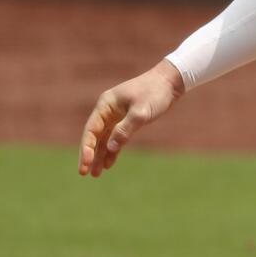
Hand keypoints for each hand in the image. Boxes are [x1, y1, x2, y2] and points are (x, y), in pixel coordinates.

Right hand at [78, 60, 184, 177]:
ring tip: (95, 174)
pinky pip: (115, 138)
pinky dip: (112, 150)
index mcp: (106, 104)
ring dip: (100, 155)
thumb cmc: (156, 93)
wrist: (171, 82)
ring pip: (104, 139)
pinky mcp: (126, 120)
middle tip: (84, 173)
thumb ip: (125, 129)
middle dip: (89, 155)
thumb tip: (110, 148)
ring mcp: (116, 116)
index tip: (85, 163)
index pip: (91, 130)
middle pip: (94, 136)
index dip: (86, 147)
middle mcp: (108, 110)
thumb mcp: (141, 112)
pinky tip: (109, 163)